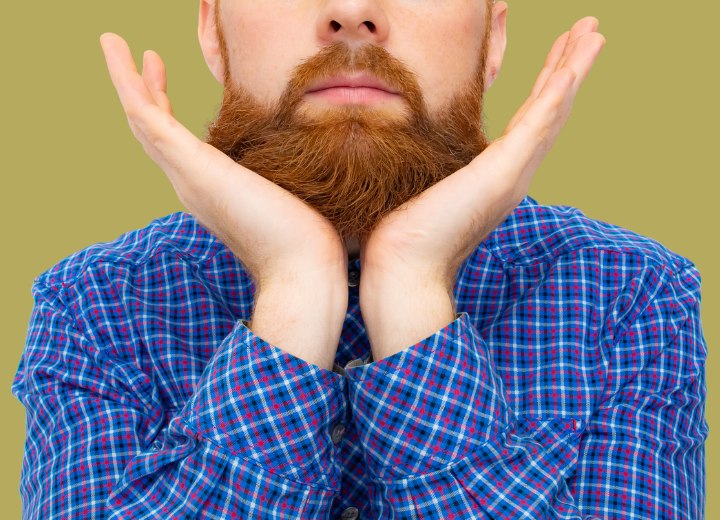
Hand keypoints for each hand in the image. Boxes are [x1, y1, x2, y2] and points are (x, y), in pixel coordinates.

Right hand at [99, 33, 347, 368]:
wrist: (303, 271)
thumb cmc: (306, 243)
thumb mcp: (288, 197)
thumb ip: (280, 180)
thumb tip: (302, 168)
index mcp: (211, 189)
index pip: (178, 143)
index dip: (168, 108)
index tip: (165, 76)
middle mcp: (191, 183)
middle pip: (152, 130)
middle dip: (144, 91)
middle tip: (144, 57)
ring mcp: (187, 175)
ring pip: (141, 119)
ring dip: (127, 80)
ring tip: (113, 43)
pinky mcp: (193, 166)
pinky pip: (147, 115)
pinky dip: (131, 82)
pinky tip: (124, 52)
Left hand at [359, 16, 605, 358]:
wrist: (403, 268)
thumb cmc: (405, 234)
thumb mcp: (425, 185)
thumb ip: (435, 165)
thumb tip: (412, 147)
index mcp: (496, 174)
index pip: (528, 119)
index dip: (547, 84)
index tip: (559, 54)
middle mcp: (512, 172)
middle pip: (550, 109)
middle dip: (570, 67)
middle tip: (590, 31)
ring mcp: (512, 173)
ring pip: (552, 110)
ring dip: (574, 70)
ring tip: (593, 34)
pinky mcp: (501, 173)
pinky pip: (536, 124)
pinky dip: (556, 94)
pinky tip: (570, 68)